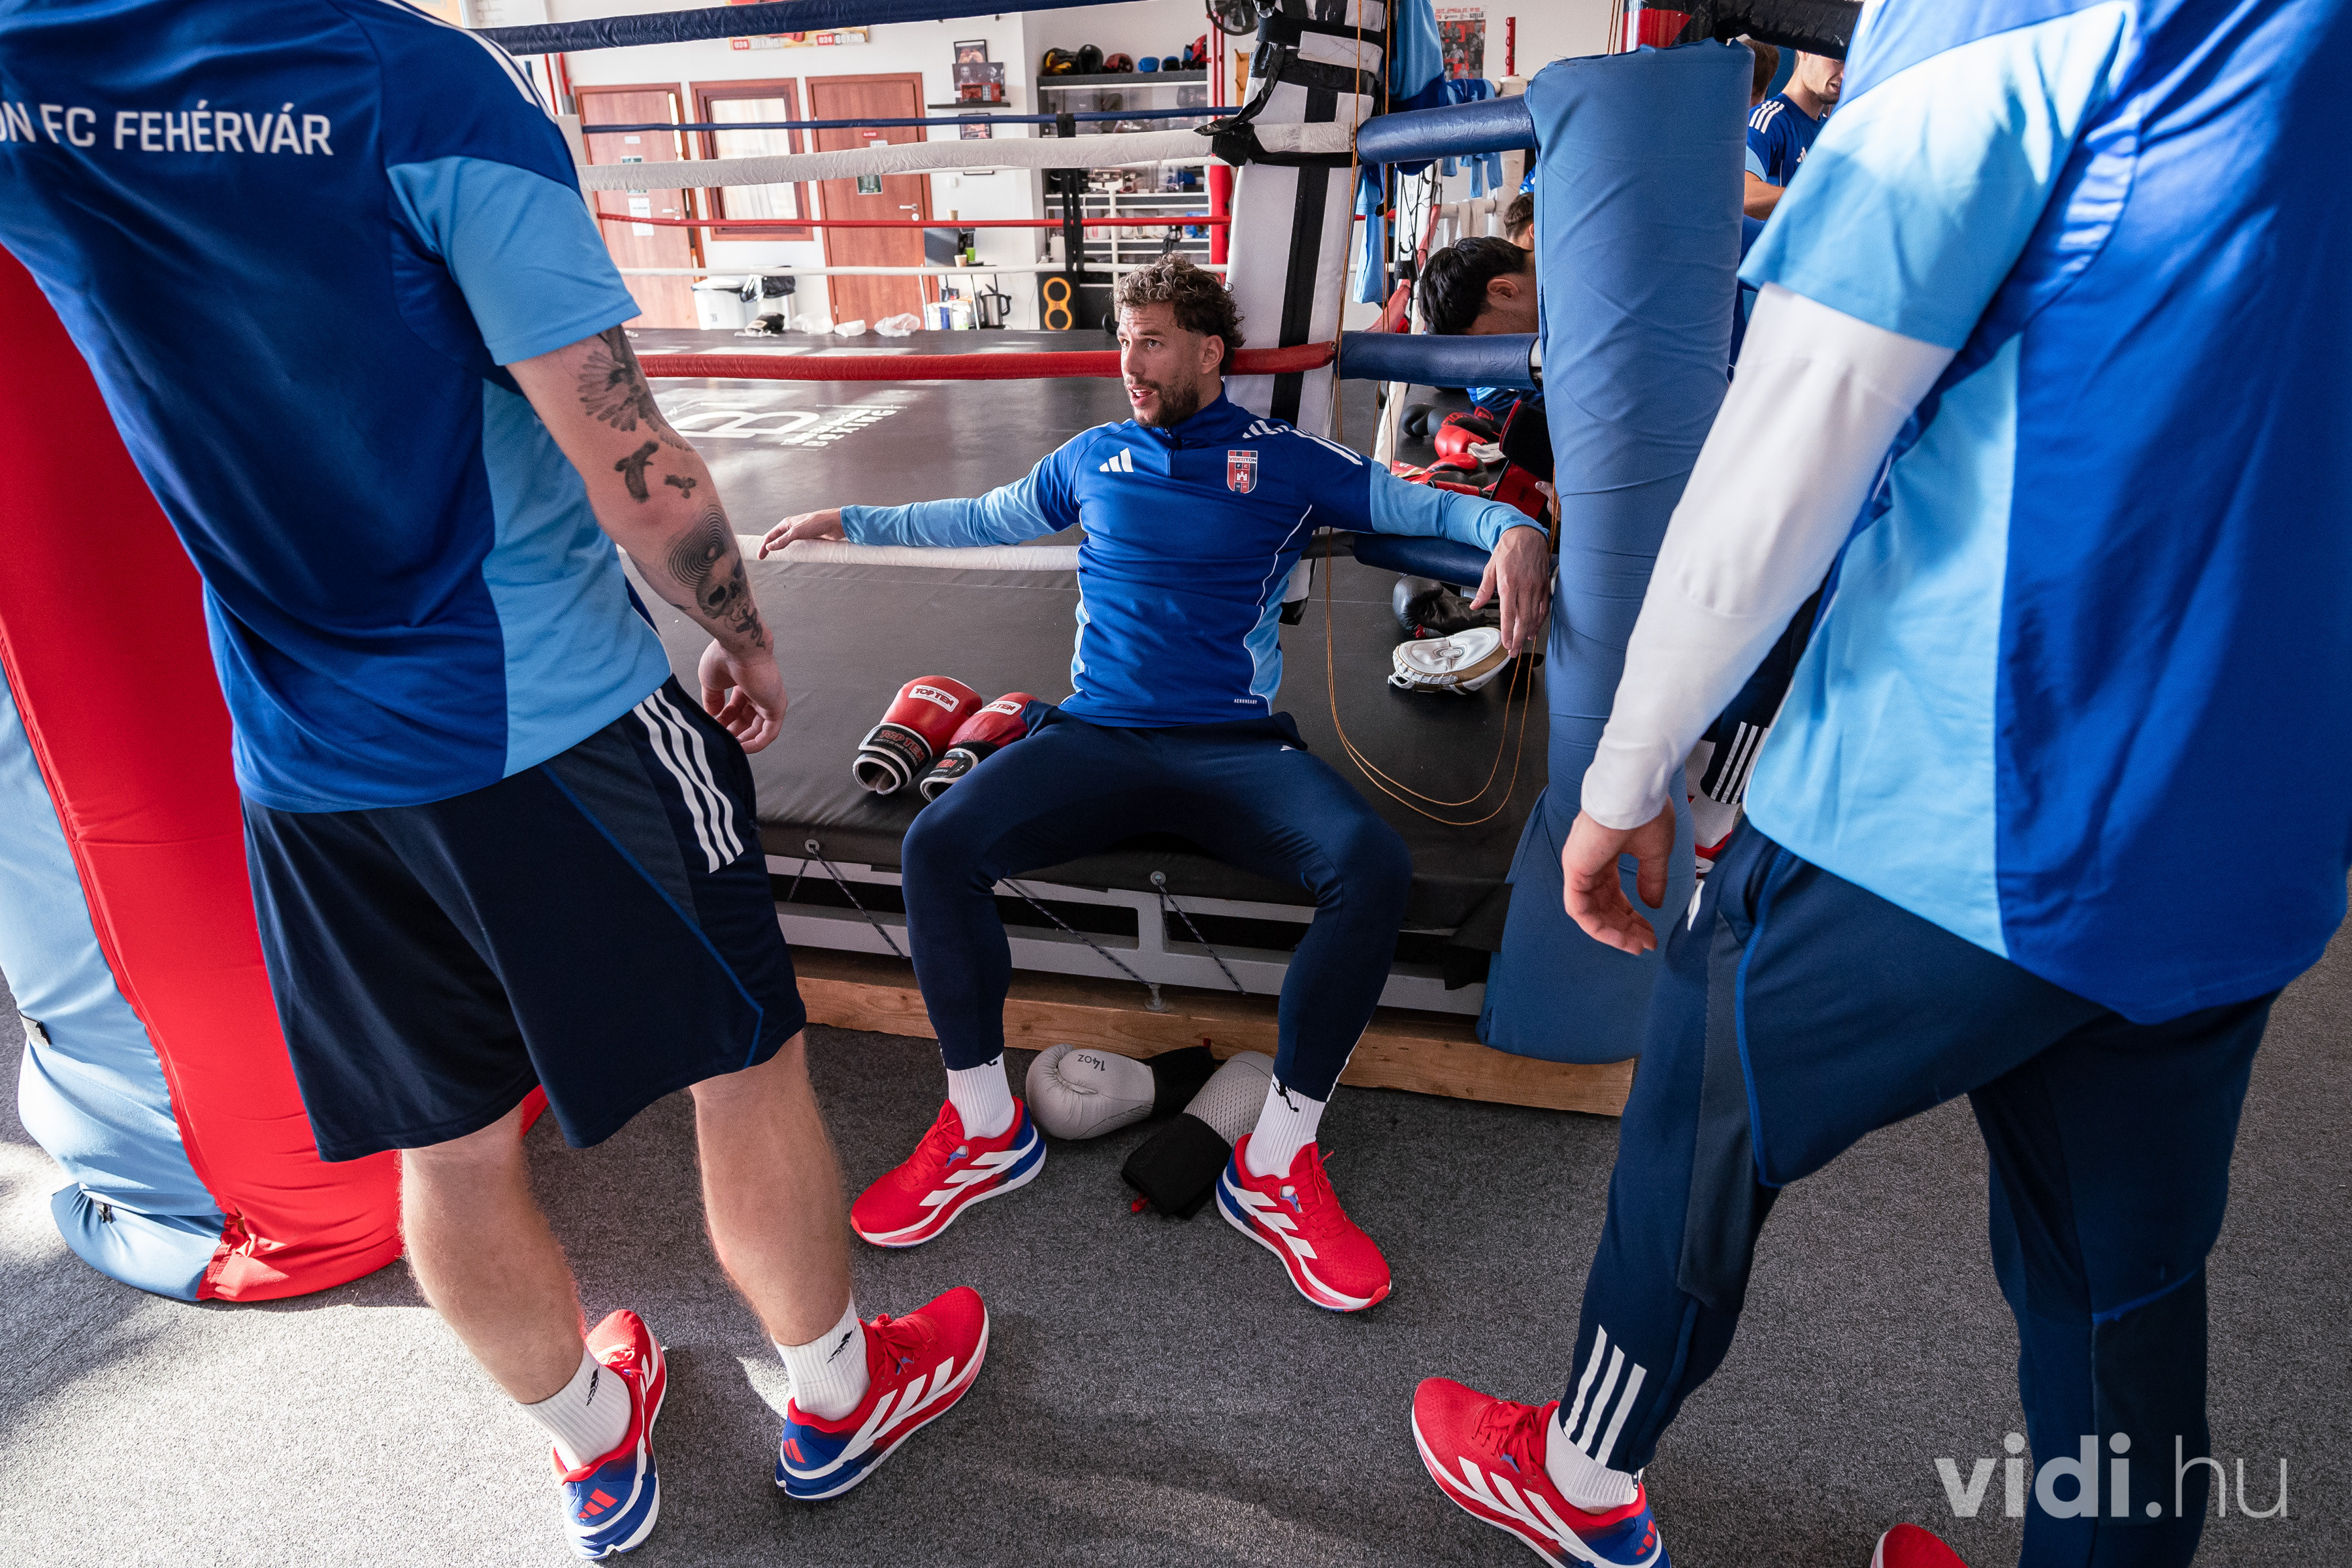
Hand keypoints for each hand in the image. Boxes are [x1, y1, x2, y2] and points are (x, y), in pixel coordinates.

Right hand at [698, 638, 787, 752]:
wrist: (738, 646)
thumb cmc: (723, 656)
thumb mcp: (711, 683)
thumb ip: (713, 701)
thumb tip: (713, 716)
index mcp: (745, 684)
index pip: (736, 709)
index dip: (723, 721)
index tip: (711, 727)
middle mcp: (759, 692)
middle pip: (748, 720)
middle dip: (733, 733)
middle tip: (720, 741)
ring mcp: (770, 699)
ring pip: (759, 729)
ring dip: (743, 741)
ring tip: (728, 748)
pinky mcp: (777, 707)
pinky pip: (769, 733)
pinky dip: (756, 743)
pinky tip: (741, 748)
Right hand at [759, 508, 845, 556]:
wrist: (834, 524)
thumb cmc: (817, 523)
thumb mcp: (797, 532)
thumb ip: (783, 540)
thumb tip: (769, 547)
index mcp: (786, 523)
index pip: (770, 536)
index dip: (763, 546)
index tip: (759, 557)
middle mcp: (792, 527)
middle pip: (776, 539)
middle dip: (769, 548)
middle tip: (763, 558)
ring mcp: (800, 533)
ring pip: (786, 543)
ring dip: (780, 550)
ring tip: (775, 558)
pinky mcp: (809, 538)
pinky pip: (797, 546)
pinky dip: (792, 551)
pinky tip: (792, 556)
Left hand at [1468, 525, 1552, 653]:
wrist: (1526, 533)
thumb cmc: (1507, 550)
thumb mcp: (1490, 567)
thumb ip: (1484, 589)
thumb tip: (1475, 605)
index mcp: (1508, 583)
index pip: (1509, 614)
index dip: (1507, 632)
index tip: (1506, 644)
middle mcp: (1524, 586)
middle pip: (1523, 619)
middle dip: (1518, 638)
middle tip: (1513, 651)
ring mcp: (1537, 586)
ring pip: (1535, 615)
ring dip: (1529, 631)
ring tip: (1522, 642)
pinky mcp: (1544, 584)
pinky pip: (1544, 606)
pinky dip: (1540, 620)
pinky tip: (1534, 628)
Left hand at [1562, 804, 1676, 954]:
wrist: (1633, 791)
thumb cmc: (1645, 812)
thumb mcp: (1655, 853)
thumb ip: (1653, 880)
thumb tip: (1654, 904)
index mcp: (1605, 856)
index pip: (1614, 896)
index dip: (1631, 917)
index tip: (1650, 932)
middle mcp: (1589, 863)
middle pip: (1603, 907)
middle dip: (1625, 929)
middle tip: (1646, 944)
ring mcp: (1579, 866)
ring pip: (1591, 913)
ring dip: (1614, 933)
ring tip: (1636, 946)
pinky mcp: (1574, 869)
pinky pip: (1579, 909)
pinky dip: (1597, 927)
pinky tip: (1619, 938)